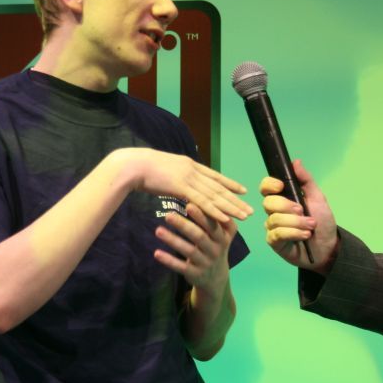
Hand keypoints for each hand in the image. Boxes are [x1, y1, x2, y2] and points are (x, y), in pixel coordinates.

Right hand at [118, 148, 251, 224]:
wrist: (132, 165)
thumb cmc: (142, 168)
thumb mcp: (163, 170)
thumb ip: (174, 175)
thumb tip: (176, 180)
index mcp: (189, 164)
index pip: (214, 175)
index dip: (229, 183)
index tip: (242, 190)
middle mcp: (192, 169)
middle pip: (218, 187)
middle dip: (236, 199)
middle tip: (250, 209)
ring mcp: (188, 177)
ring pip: (214, 195)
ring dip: (231, 207)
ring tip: (244, 216)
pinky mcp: (181, 187)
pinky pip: (202, 201)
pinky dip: (215, 210)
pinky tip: (225, 217)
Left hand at [154, 203, 235, 290]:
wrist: (216, 278)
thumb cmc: (214, 246)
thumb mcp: (221, 234)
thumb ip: (215, 217)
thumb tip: (203, 192)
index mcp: (222, 237)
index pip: (213, 224)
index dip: (202, 215)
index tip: (189, 203)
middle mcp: (216, 250)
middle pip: (199, 236)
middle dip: (184, 225)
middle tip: (168, 215)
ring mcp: (206, 263)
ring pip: (189, 251)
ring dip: (173, 241)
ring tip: (157, 231)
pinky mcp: (195, 274)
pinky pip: (180, 267)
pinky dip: (169, 260)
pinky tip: (156, 253)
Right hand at [260, 158, 338, 272]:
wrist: (328, 246)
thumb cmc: (322, 221)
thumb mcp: (318, 198)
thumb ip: (306, 180)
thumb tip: (295, 161)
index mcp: (283, 198)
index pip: (266, 187)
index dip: (269, 184)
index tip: (281, 186)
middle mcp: (274, 211)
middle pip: (268, 202)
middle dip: (286, 206)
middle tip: (302, 210)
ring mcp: (273, 226)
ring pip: (274, 219)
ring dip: (295, 222)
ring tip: (310, 226)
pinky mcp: (274, 242)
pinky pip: (277, 234)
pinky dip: (293, 233)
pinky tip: (305, 235)